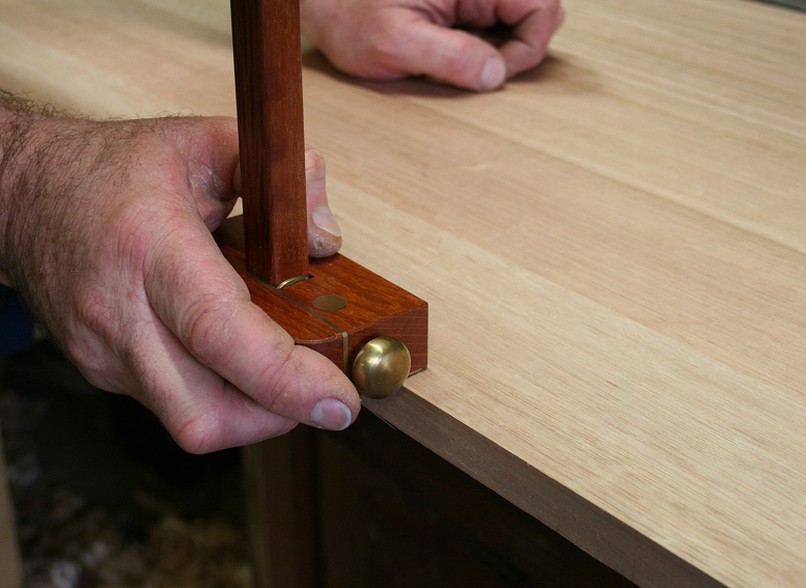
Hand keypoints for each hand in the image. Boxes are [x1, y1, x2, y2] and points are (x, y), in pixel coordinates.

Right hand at [0, 109, 359, 452]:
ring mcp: (105, 353)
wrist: (22, 194)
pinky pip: (173, 405)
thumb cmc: (112, 169)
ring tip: (285, 377)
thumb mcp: (205, 142)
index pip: (221, 336)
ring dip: (252, 413)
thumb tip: (325, 241)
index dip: (286, 382)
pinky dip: (219, 396)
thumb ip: (282, 177)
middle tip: (324, 397)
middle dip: (278, 419)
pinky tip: (236, 360)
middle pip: (205, 415)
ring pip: (191, 422)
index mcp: (152, 249)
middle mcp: (121, 315)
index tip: (339, 402)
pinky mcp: (102, 371)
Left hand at [301, 0, 563, 90]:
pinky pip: (494, 25)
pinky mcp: (463, 3)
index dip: (529, 47)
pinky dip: (483, 48)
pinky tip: (453, 58)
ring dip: (500, 50)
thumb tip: (494, 75)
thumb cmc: (350, 15)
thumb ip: (448, 56)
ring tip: (459, 65)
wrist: (324, 3)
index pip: (540, 7)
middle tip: (477, 72)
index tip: (494, 74)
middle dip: (517, 49)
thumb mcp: (394, 42)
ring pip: (517, 19)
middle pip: (535, 12)